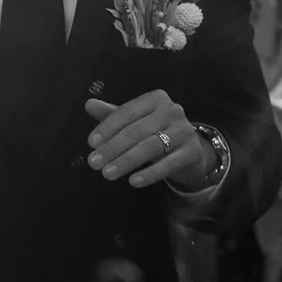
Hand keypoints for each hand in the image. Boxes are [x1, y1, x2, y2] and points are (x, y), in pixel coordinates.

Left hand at [85, 92, 214, 189]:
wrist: (191, 150)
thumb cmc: (156, 132)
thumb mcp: (134, 121)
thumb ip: (112, 114)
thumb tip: (89, 104)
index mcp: (155, 99)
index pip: (126, 112)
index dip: (107, 128)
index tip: (91, 143)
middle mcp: (172, 111)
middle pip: (136, 131)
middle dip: (112, 148)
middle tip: (94, 163)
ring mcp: (184, 131)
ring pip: (150, 147)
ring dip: (126, 161)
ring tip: (107, 174)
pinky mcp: (192, 151)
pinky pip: (169, 163)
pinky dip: (150, 173)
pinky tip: (133, 181)